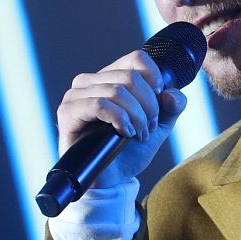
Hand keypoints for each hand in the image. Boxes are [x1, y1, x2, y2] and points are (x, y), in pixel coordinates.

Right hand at [56, 50, 187, 185]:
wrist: (113, 180)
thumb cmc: (131, 151)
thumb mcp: (159, 126)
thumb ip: (172, 106)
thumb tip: (171, 94)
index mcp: (110, 78)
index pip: (137, 59)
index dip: (155, 81)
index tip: (159, 106)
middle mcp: (90, 82)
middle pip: (131, 77)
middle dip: (148, 107)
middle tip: (147, 129)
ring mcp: (76, 96)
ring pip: (117, 91)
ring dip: (136, 117)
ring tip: (137, 135)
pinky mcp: (68, 113)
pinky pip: (100, 104)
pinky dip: (120, 119)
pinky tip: (125, 134)